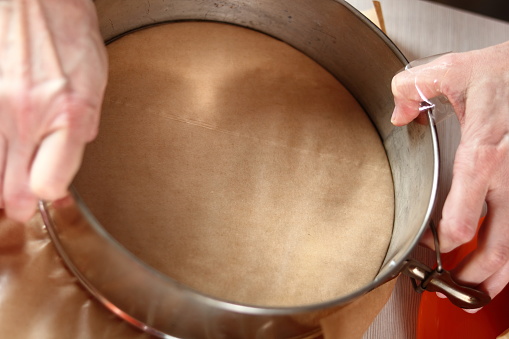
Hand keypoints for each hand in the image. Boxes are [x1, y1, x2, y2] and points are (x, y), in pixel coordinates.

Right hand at [0, 0, 106, 221]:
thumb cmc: (67, 32)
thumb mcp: (95, 82)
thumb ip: (82, 126)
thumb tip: (68, 158)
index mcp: (69, 114)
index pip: (48, 185)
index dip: (48, 193)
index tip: (48, 190)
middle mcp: (26, 115)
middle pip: (10, 191)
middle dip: (17, 202)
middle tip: (19, 202)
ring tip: (9, 175)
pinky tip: (2, 146)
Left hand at [391, 41, 508, 302]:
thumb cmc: (505, 72)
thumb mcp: (453, 70)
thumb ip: (412, 89)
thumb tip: (398, 113)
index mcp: (482, 155)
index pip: (460, 219)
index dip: (441, 243)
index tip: (426, 246)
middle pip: (496, 246)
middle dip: (473, 275)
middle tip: (455, 288)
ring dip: (499, 275)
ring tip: (479, 292)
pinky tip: (503, 263)